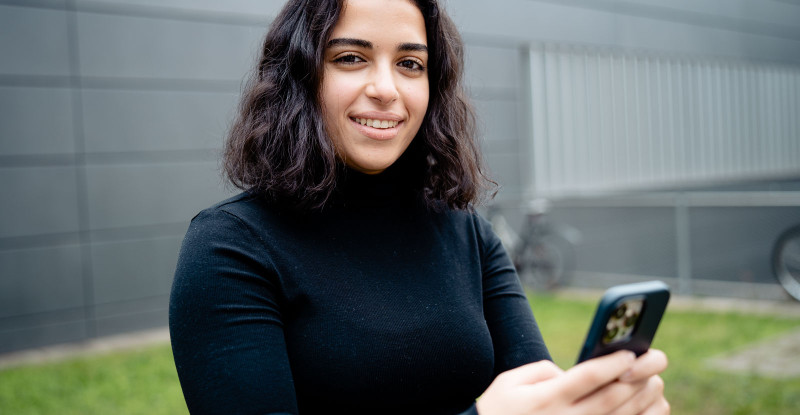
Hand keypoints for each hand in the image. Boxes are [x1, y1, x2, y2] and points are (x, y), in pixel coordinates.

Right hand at [476, 350, 669, 414]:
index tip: (629, 353)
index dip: (612, 362)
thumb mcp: (510, 381)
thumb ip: (542, 371)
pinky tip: (646, 409)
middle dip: (635, 379)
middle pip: (611, 398)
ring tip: (653, 383)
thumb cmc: (499, 408)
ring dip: (642, 401)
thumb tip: (570, 374)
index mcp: (548, 398)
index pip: (588, 376)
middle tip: (648, 365)